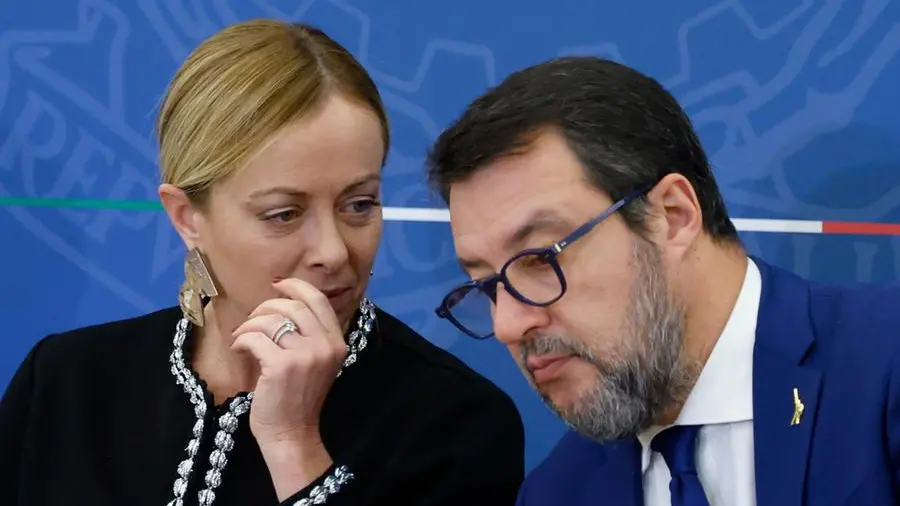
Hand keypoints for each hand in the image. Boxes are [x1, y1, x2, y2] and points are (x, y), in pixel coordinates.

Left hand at [231, 278, 346, 446]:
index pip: (318, 300)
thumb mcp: (317, 362)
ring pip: (270, 320)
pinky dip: (241, 341)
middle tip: (253, 321)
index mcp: (336, 342)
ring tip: (243, 338)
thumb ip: (311, 335)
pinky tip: (239, 350)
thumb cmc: (299, 398)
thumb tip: (285, 302)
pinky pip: (254, 338)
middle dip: (265, 308)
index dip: (295, 286)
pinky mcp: (280, 366)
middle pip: (291, 306)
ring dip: (249, 325)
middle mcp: (325, 345)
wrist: (291, 433)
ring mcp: (304, 356)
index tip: (277, 285)